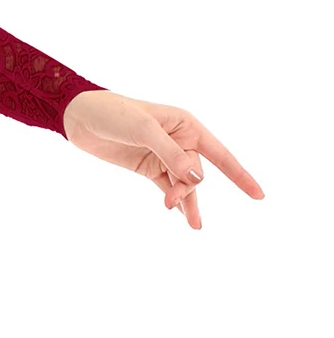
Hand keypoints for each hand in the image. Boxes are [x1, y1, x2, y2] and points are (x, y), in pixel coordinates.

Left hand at [62, 90, 265, 229]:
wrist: (78, 117)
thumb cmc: (112, 113)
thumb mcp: (142, 129)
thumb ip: (170, 153)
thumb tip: (197, 179)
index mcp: (184, 124)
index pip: (219, 153)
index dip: (239, 174)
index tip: (259, 196)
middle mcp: (179, 140)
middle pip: (195, 172)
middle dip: (188, 188)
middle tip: (171, 201)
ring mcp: (164, 155)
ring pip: (184, 184)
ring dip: (186, 201)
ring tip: (192, 225)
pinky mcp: (148, 166)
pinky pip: (170, 188)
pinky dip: (177, 201)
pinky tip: (181, 215)